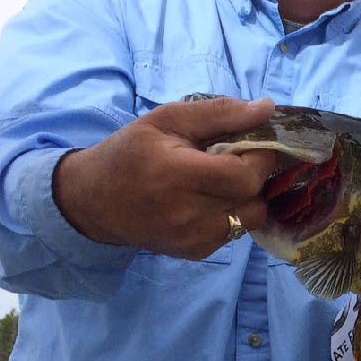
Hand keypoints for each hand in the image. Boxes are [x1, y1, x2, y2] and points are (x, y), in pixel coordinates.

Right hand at [53, 95, 278, 259]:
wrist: (93, 201)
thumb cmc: (130, 152)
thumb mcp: (168, 119)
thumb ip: (220, 113)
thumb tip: (267, 108)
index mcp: (179, 176)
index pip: (246, 175)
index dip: (261, 155)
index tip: (253, 140)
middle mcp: (188, 215)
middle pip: (253, 197)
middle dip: (257, 173)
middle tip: (239, 156)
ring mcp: (193, 239)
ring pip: (251, 218)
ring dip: (248, 195)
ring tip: (224, 178)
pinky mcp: (195, 253)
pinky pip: (234, 232)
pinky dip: (233, 212)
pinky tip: (210, 198)